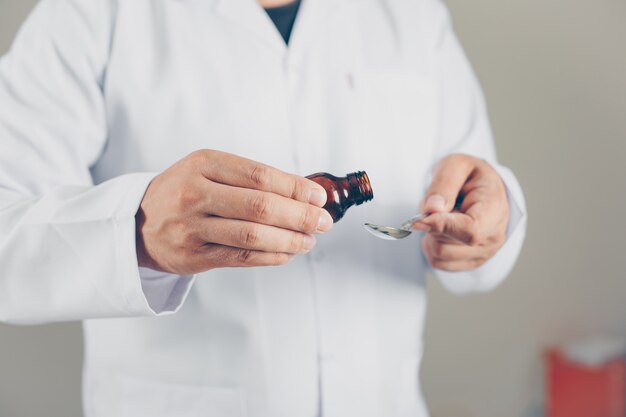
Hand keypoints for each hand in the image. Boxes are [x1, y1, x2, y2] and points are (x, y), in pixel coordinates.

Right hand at [135, 150, 332, 274]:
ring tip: (309, 240)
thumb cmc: (184, 192)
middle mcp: (194, 193)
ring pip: (252, 235)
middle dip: (300, 216)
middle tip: (323, 222)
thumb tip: (304, 192)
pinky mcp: (193, 256)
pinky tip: (288, 253)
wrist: (137, 222)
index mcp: (203, 164)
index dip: (295, 188)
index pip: (260, 175)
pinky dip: (271, 257)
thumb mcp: (209, 170)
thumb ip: (249, 179)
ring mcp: (191, 227)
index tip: (319, 197)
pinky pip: (241, 258)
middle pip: (260, 206)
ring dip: (290, 239)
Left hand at [413, 154, 508, 271]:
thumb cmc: (470, 176)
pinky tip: (441, 231)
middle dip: (432, 225)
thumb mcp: (457, 165)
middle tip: (437, 206)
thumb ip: (444, 184)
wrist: (483, 188)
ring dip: (430, 236)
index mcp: (494, 209)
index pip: (469, 231)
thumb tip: (432, 209)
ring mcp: (484, 253)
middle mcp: (493, 236)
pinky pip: (439, 263)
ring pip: (439, 255)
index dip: (440, 227)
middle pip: (446, 245)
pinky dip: (432, 247)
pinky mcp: (472, 262)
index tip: (418, 219)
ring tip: (441, 217)